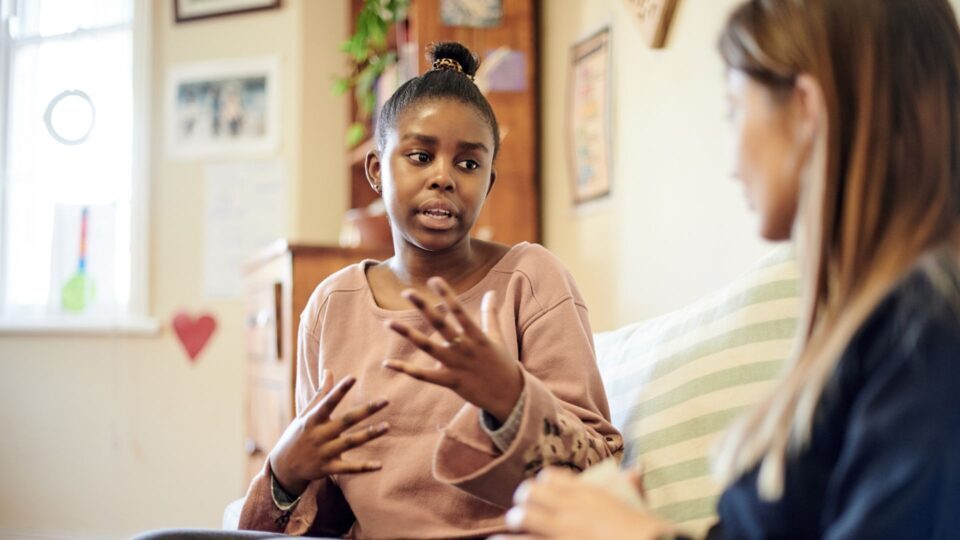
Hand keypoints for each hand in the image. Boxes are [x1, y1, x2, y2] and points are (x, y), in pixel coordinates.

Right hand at [268, 371, 389, 496]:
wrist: (282, 468)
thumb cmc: (297, 435)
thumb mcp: (305, 414)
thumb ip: (321, 394)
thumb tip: (329, 371)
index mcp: (313, 419)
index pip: (328, 402)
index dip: (340, 390)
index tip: (353, 377)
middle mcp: (319, 435)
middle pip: (346, 421)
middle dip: (366, 410)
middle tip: (386, 400)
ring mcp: (323, 453)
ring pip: (350, 442)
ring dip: (369, 435)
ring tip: (387, 426)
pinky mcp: (328, 468)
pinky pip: (348, 468)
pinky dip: (364, 468)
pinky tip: (379, 465)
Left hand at [383, 277, 522, 422]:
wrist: (509, 396)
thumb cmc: (502, 364)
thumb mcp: (497, 337)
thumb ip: (491, 314)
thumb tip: (491, 292)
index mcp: (477, 336)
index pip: (460, 311)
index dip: (447, 295)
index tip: (434, 280)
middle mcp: (465, 348)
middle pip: (441, 325)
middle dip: (424, 307)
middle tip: (407, 292)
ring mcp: (457, 366)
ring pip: (428, 348)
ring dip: (408, 334)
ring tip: (389, 323)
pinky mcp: (451, 382)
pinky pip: (424, 376)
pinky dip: (406, 370)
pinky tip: (387, 363)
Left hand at [495, 468, 674, 539]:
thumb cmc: (645, 531)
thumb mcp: (639, 506)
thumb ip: (632, 486)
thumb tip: (636, 469)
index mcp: (588, 494)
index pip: (552, 478)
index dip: (543, 484)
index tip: (542, 490)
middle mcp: (570, 509)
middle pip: (531, 493)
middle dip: (524, 500)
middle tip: (522, 509)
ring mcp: (560, 531)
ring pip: (522, 517)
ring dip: (516, 520)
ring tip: (512, 525)